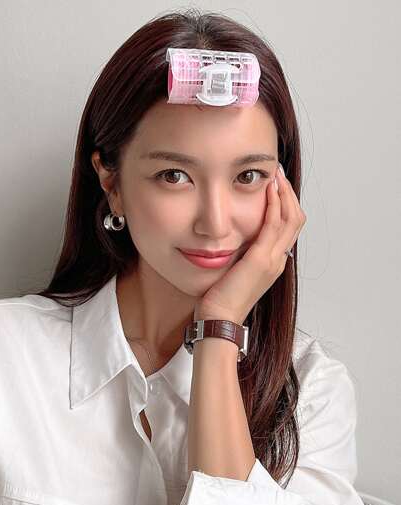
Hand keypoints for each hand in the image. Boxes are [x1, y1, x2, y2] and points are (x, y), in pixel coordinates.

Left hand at [194, 164, 306, 324]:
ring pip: (291, 219)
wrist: (219, 319)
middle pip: (296, 219)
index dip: (286, 204)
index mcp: (274, 262)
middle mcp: (278, 260)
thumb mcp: (235, 271)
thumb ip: (241, 255)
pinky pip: (274, 225)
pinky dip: (275, 205)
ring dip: (284, 193)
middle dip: (289, 193)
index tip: (276, 185)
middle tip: (278, 173)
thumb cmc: (221, 298)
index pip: (289, 227)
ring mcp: (273, 260)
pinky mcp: (261, 260)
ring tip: (276, 174)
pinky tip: (268, 189)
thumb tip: (235, 239)